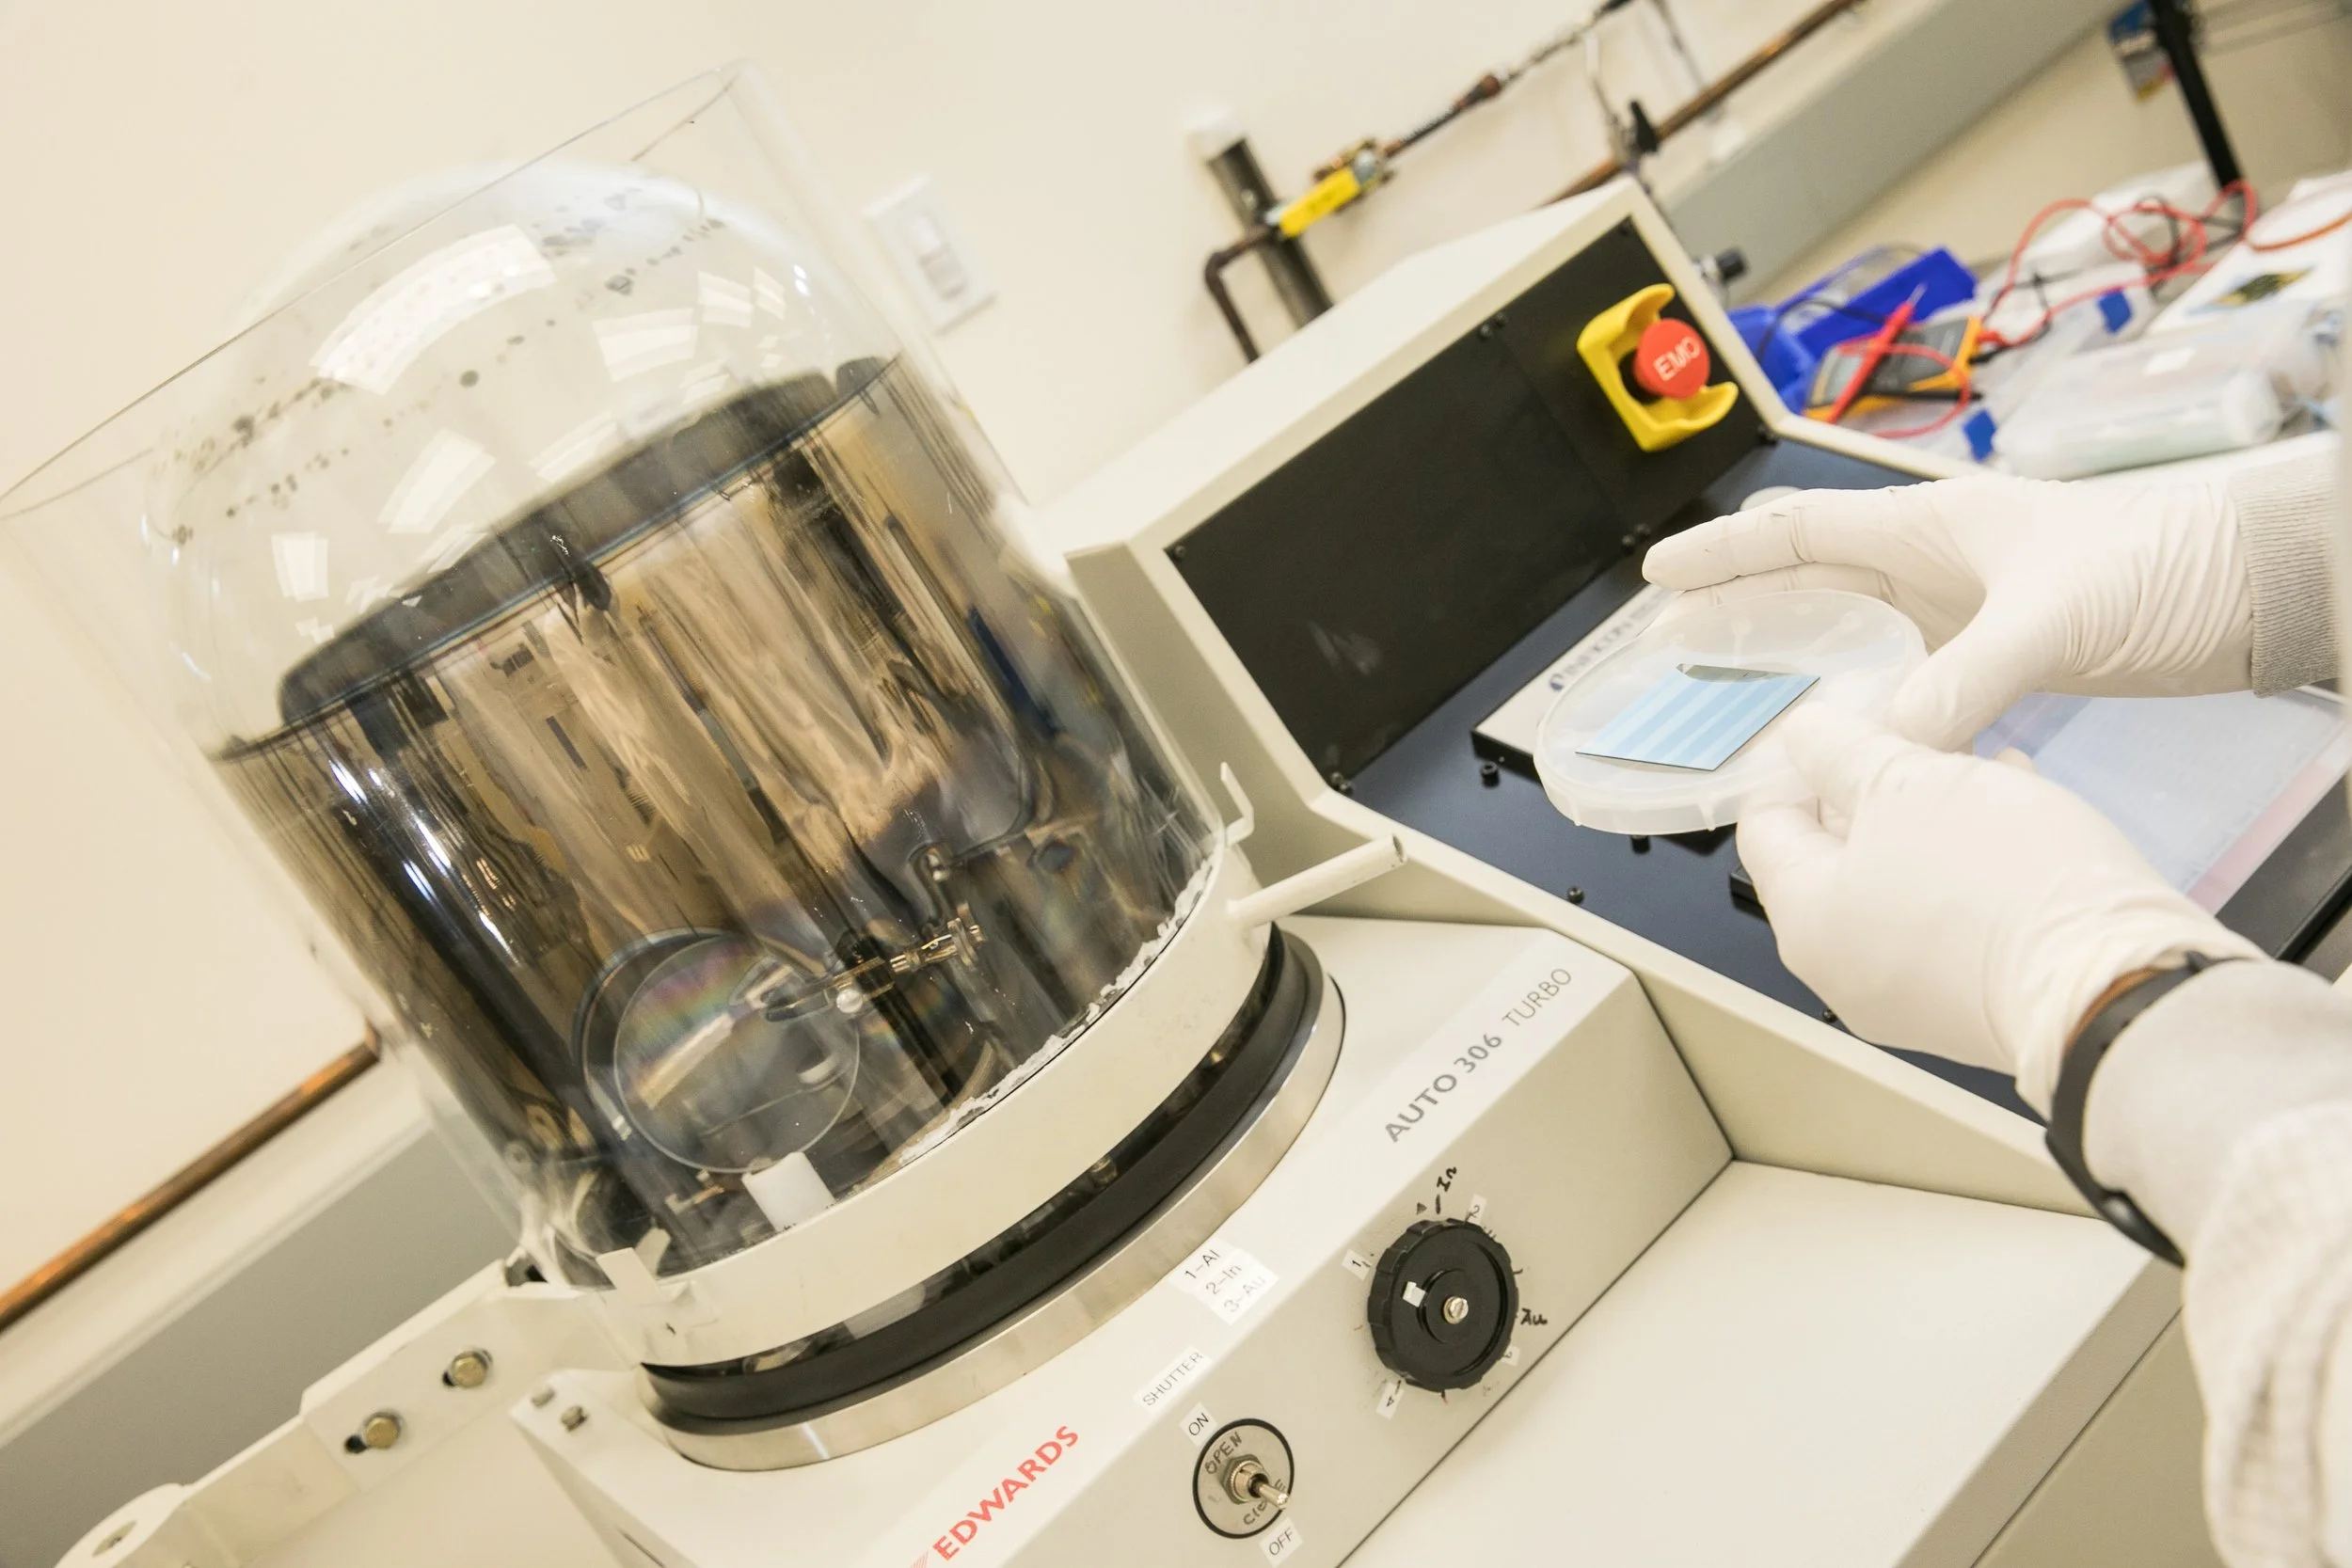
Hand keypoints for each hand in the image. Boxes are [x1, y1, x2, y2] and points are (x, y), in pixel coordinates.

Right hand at [1643, 474, 2250, 749]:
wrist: (2255, 589)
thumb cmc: (2162, 568)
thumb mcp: (2051, 620)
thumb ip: (1964, 683)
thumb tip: (1888, 746)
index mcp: (1933, 527)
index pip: (1800, 530)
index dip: (1725, 551)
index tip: (1659, 575)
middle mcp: (1938, 563)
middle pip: (1811, 577)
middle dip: (1737, 602)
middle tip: (1669, 640)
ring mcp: (1968, 608)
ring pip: (1853, 630)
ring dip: (1793, 655)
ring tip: (1731, 689)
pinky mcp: (2002, 653)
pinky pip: (1906, 678)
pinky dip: (1864, 705)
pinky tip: (1842, 737)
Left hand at [1737, 705, 2263, 1111]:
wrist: (2116, 986)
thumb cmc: (1997, 877)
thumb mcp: (1907, 781)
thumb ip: (1842, 752)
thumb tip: (1802, 734)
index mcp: (1805, 922)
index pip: (1766, 827)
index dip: (1799, 766)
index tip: (1848, 727)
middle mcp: (1843, 973)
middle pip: (1834, 859)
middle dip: (1876, 791)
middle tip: (1924, 742)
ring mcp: (1909, 999)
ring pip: (1900, 884)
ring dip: (1932, 822)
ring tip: (1981, 769)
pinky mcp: (1974, 1006)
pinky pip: (1951, 921)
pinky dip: (1970, 868)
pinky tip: (2017, 816)